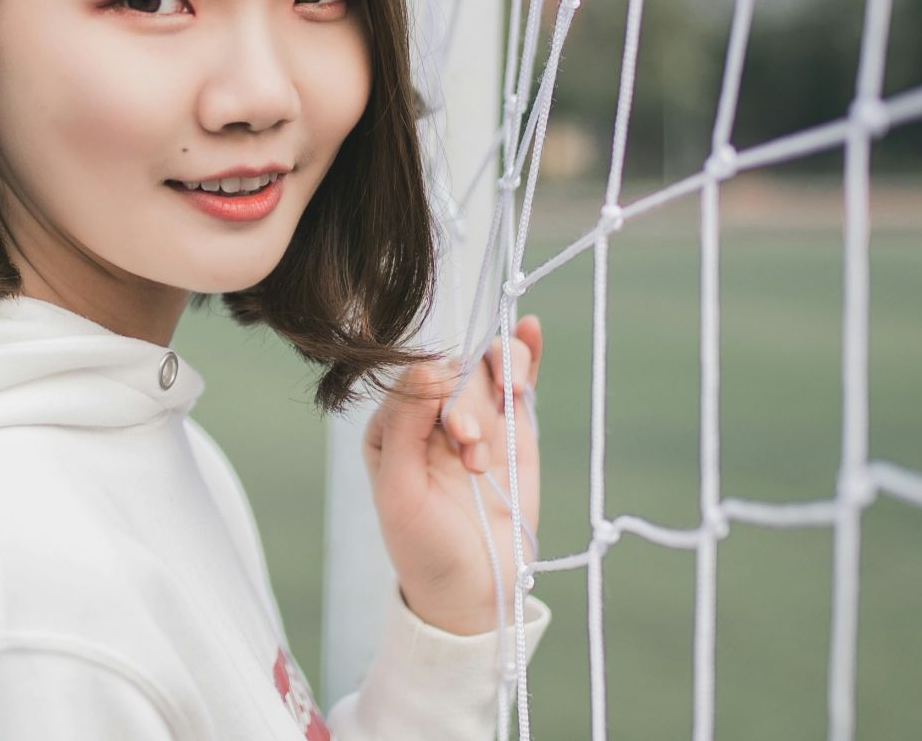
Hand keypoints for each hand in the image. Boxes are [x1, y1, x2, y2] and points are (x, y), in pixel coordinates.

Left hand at [360, 313, 543, 635]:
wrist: (474, 591)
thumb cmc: (424, 547)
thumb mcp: (400, 493)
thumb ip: (405, 429)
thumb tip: (425, 366)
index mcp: (392, 425)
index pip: (414, 378)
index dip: (439, 393)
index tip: (459, 436)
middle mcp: (430, 415)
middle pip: (454, 372)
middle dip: (468, 404)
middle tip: (472, 453)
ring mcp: (475, 419)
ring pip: (486, 369)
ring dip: (497, 388)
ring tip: (496, 433)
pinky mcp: (513, 431)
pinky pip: (516, 381)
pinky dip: (522, 354)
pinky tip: (530, 329)